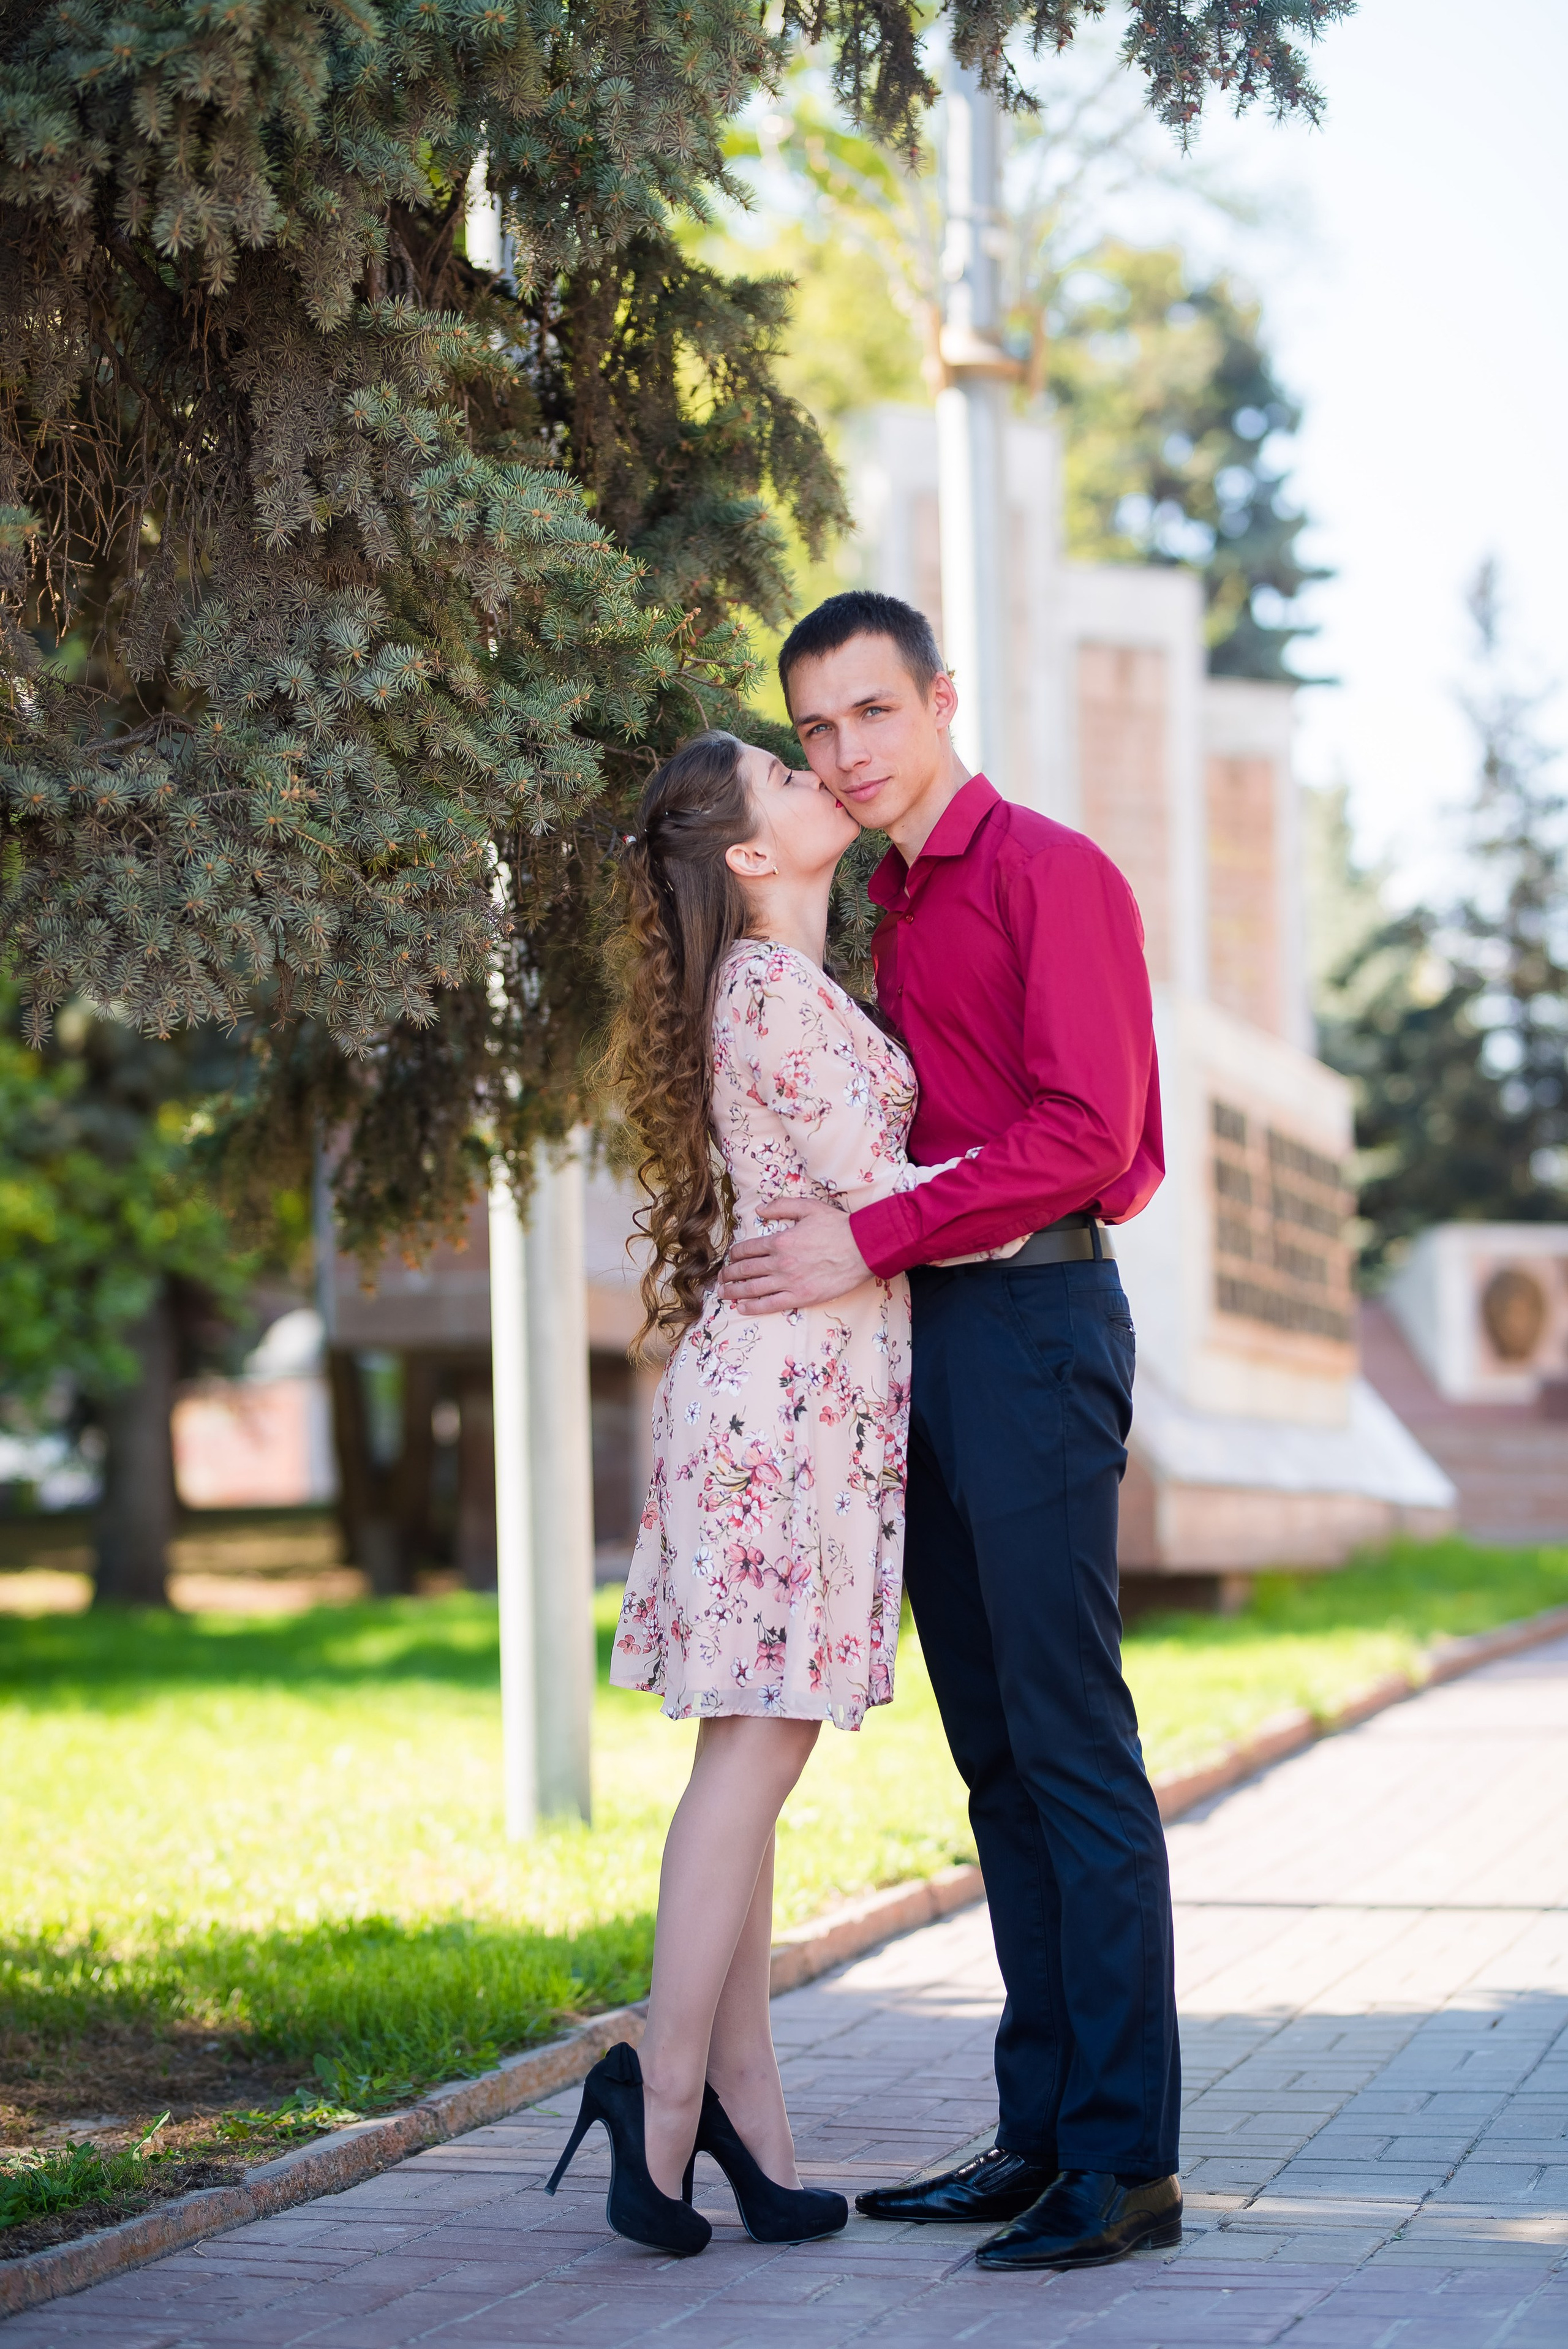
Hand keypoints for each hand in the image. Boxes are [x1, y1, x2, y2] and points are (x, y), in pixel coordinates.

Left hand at [719, 1198, 872, 1313]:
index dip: (734, 1254)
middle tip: (720, 1278)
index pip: (747, 1249)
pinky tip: (741, 1308)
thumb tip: (759, 1208)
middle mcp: (780, 1262)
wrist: (862, 1249)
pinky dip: (752, 1307)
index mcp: (780, 1240)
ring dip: (734, 1291)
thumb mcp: (809, 1207)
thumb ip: (781, 1206)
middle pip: (745, 1269)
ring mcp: (789, 1281)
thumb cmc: (838, 1227)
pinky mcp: (800, 1297)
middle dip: (729, 1274)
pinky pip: (770, 1304)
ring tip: (723, 1293)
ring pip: (752, 1288)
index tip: (730, 1258)